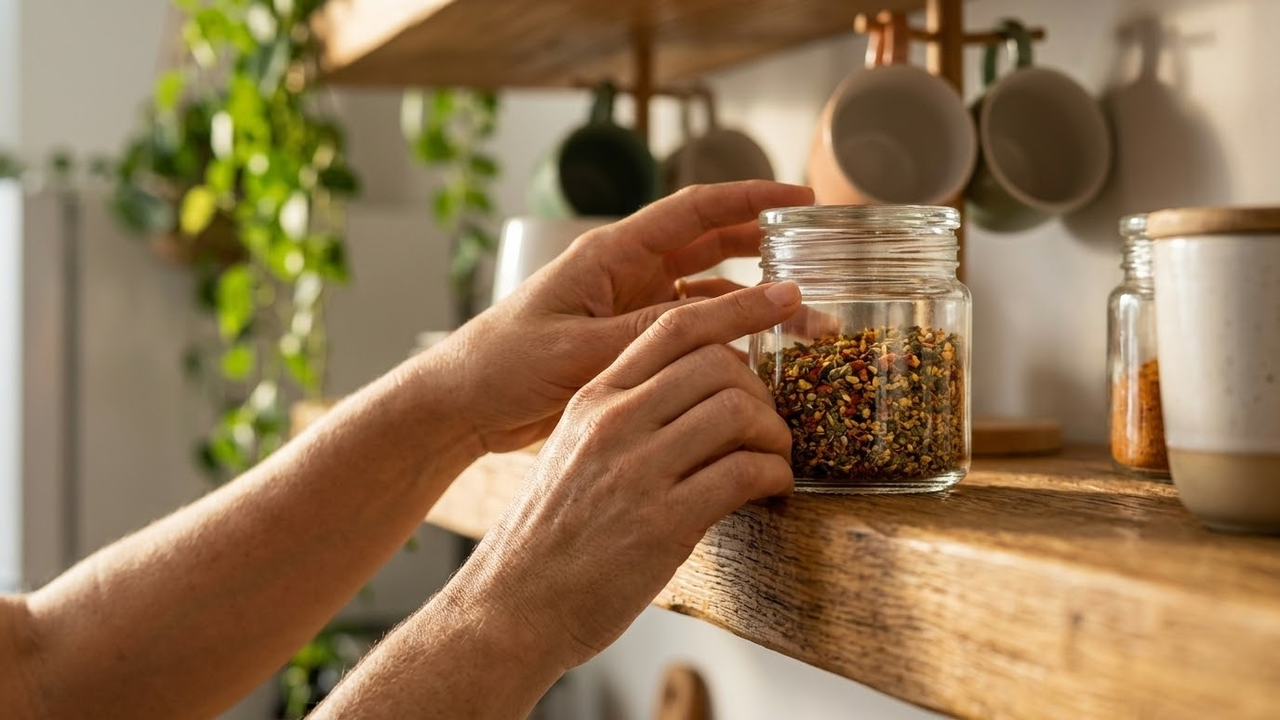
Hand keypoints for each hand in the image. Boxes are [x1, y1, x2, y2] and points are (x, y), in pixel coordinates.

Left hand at [435, 181, 813, 451]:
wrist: (463, 406)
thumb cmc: (506, 363)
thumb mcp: (588, 347)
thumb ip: (664, 330)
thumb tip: (745, 309)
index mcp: (611, 254)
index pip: (694, 211)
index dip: (750, 197)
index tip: (800, 196)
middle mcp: (626, 274)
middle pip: (710, 245)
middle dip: (765, 247)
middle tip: (817, 256)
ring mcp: (628, 309)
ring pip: (705, 294)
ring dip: (751, 304)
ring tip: (804, 323)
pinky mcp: (626, 345)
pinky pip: (688, 334)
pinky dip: (723, 341)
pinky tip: (756, 358)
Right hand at [440, 281, 801, 669]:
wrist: (514, 605)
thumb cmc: (549, 536)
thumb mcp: (573, 450)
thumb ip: (624, 417)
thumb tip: (695, 400)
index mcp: (593, 399)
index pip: (672, 326)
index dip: (735, 311)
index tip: (776, 312)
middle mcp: (613, 423)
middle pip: (717, 363)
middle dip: (760, 390)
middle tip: (767, 424)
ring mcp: (637, 470)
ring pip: (738, 412)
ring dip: (775, 435)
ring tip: (774, 461)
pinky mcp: (663, 522)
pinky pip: (743, 473)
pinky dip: (774, 477)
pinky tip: (771, 492)